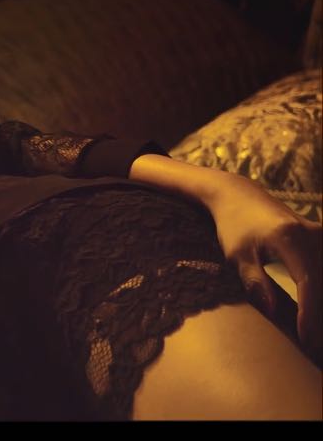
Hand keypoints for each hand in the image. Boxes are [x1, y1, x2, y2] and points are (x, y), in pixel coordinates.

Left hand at [202, 170, 321, 358]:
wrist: (239, 196)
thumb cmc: (233, 226)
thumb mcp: (237, 254)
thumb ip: (255, 282)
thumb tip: (276, 314)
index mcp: (291, 238)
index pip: (309, 284)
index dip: (311, 316)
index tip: (306, 341)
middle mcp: (315, 235)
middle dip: (320, 320)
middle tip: (313, 350)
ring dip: (321, 310)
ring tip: (313, 338)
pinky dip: (320, 295)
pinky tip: (314, 317)